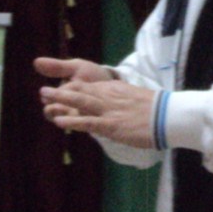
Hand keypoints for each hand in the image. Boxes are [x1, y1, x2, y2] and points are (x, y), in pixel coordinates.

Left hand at [35, 57, 155, 148]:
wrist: (169, 115)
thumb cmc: (156, 109)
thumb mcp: (135, 97)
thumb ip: (121, 98)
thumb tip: (115, 100)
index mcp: (114, 89)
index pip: (88, 86)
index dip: (70, 88)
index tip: (58, 89)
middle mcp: (109, 96)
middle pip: (79, 90)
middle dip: (60, 91)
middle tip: (43, 91)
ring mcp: (109, 110)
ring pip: (80, 102)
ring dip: (60, 100)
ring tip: (45, 98)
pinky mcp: (112, 125)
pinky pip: (88, 122)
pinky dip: (72, 122)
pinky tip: (59, 122)